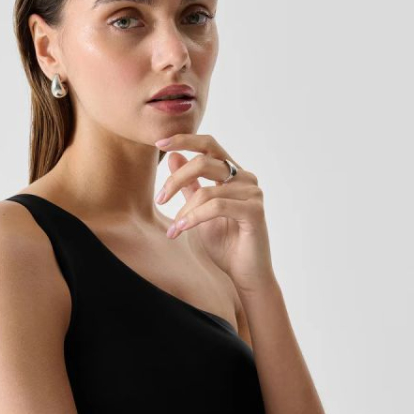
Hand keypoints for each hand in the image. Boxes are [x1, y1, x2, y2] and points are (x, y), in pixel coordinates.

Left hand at [153, 133, 273, 292]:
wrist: (244, 274)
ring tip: (173, 229)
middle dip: (175, 180)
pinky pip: (216, 207)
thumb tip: (174, 158)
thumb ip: (189, 186)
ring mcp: (253, 193)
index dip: (184, 139)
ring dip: (183, 211)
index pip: (209, 144)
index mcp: (233, 174)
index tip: (159, 143)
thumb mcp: (198, 211)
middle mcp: (245, 178)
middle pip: (204, 161)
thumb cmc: (224, 244)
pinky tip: (181, 230)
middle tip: (159, 200)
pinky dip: (193, 218)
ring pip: (207, 190)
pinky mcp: (254, 210)